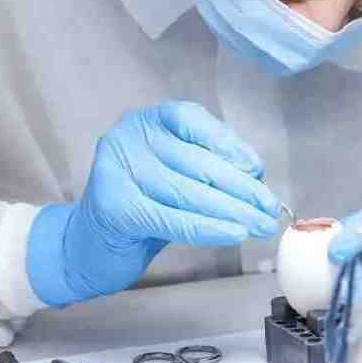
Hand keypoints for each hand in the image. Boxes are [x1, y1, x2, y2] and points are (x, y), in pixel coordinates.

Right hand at [27, 102, 281, 306]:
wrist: (90, 242)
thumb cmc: (146, 201)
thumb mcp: (179, 172)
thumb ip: (211, 162)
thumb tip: (255, 173)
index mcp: (149, 121)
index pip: (194, 122)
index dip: (229, 144)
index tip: (257, 169)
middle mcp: (129, 138)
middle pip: (198, 162)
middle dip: (242, 189)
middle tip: (270, 208)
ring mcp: (117, 171)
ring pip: (189, 193)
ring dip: (233, 212)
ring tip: (261, 225)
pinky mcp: (115, 207)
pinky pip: (173, 219)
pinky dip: (208, 228)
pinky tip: (234, 233)